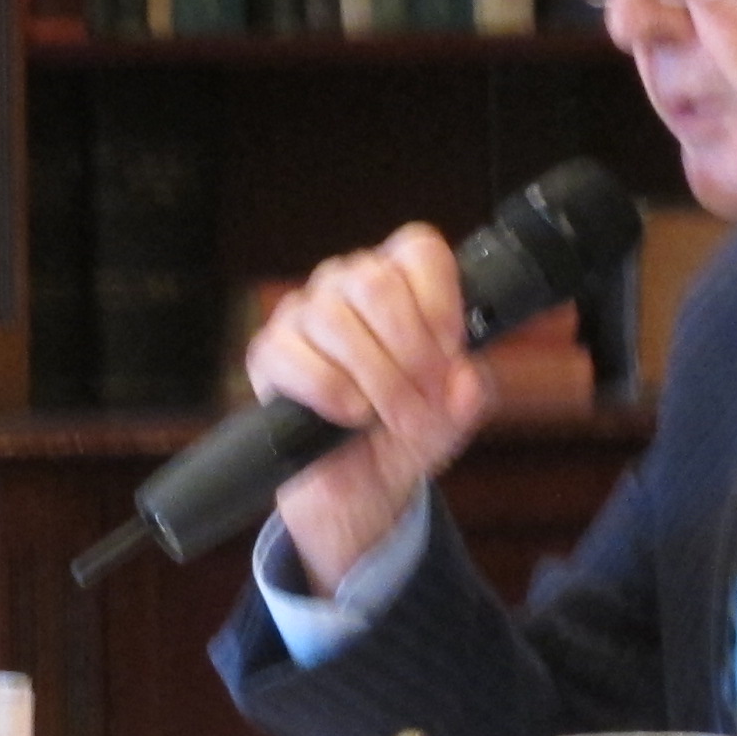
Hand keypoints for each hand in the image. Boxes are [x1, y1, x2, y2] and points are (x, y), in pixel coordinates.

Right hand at [243, 226, 497, 590]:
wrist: (360, 484)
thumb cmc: (404, 432)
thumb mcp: (452, 417)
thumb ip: (467, 395)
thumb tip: (464, 380)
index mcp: (398, 281)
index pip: (418, 251)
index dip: (439, 301)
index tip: (451, 352)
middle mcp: (347, 285)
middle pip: (376, 284)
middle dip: (410, 350)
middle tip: (424, 396)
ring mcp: (303, 315)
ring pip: (335, 320)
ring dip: (376, 379)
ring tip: (393, 416)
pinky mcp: (269, 352)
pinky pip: (296, 357)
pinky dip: (332, 392)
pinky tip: (352, 415)